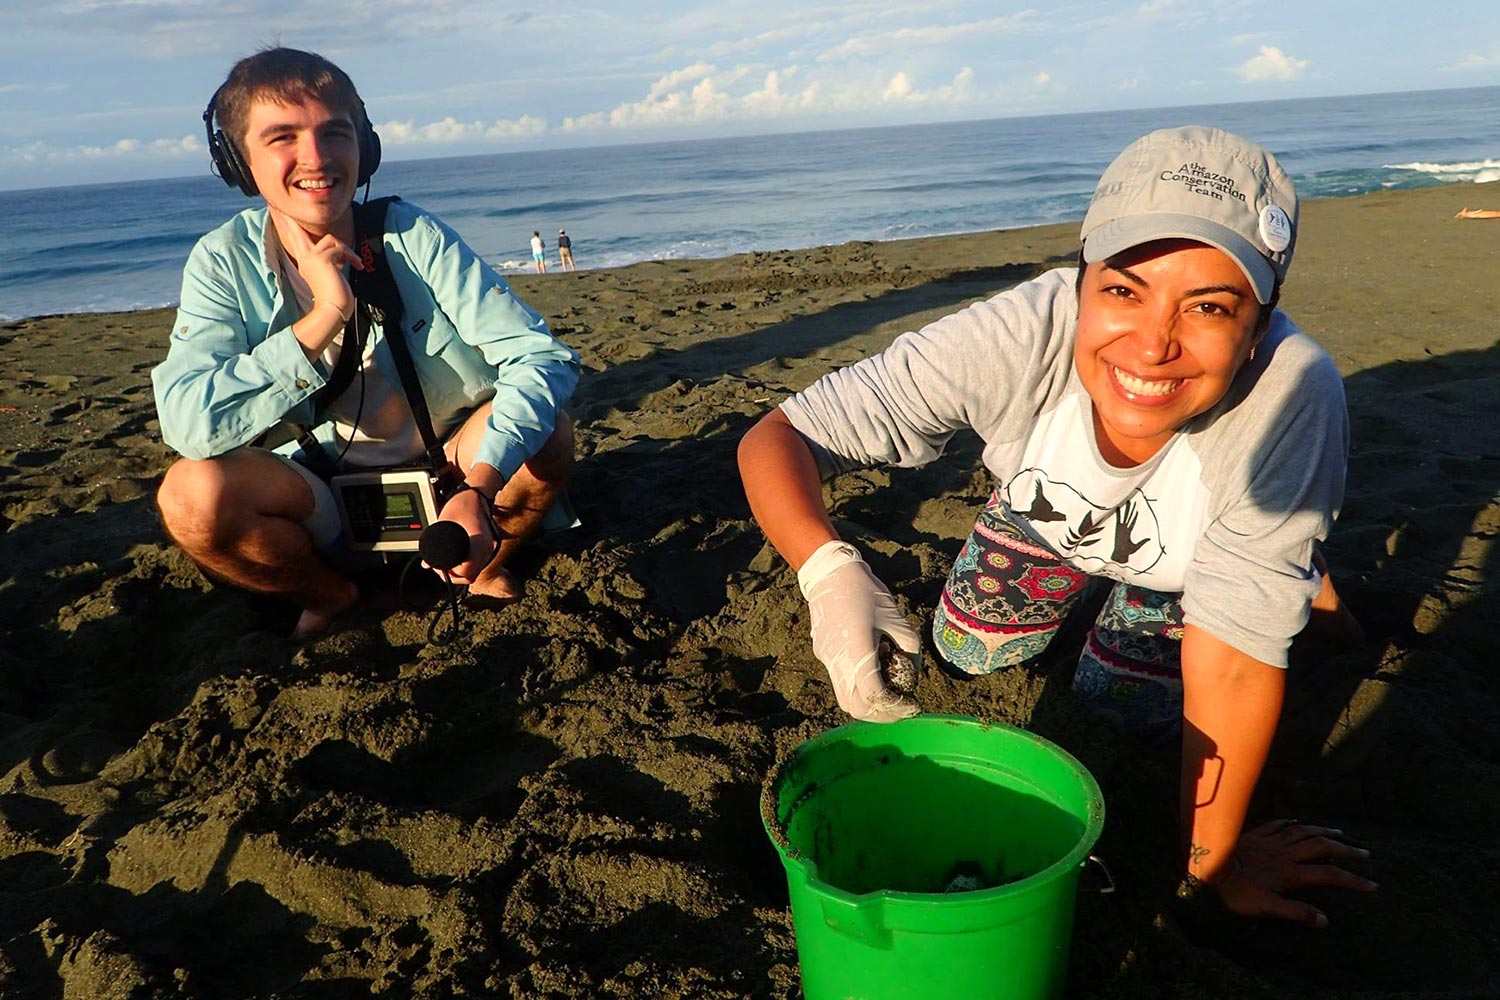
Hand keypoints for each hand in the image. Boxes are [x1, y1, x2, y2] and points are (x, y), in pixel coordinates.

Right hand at [270, 208, 360, 323]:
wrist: (333, 308)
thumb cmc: (335, 295)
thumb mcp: (329, 274)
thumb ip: (329, 260)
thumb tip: (339, 250)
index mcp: (305, 262)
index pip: (297, 241)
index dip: (291, 228)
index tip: (285, 216)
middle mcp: (305, 258)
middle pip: (299, 234)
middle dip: (294, 223)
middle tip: (287, 214)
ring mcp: (312, 257)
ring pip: (330, 239)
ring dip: (345, 249)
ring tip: (354, 262)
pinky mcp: (322, 259)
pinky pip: (340, 249)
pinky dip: (351, 256)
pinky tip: (357, 266)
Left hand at [430, 486, 498, 583]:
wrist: (476, 494)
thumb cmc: (462, 504)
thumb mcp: (444, 523)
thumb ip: (434, 545)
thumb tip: (427, 563)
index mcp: (479, 543)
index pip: (465, 572)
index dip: (449, 572)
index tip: (439, 565)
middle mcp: (486, 549)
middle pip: (469, 576)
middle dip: (451, 574)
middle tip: (439, 565)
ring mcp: (487, 550)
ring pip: (472, 572)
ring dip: (457, 570)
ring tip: (445, 562)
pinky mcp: (485, 549)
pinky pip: (474, 564)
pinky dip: (462, 565)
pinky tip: (453, 558)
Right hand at [797, 540, 920, 722]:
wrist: (830, 574)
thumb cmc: (866, 592)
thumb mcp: (897, 618)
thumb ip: (909, 648)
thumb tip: (913, 674)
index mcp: (858, 649)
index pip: (874, 694)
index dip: (896, 706)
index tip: (912, 704)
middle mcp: (838, 659)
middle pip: (857, 707)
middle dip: (883, 714)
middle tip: (903, 708)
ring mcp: (826, 659)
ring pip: (845, 700)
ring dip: (869, 706)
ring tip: (889, 697)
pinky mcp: (822, 655)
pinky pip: (840, 683)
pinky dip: (859, 690)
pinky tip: (874, 674)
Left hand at [1210, 819, 1377, 926]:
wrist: (1208, 866)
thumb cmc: (1236, 891)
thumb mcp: (1266, 908)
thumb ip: (1296, 912)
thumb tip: (1325, 920)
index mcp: (1291, 872)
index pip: (1329, 875)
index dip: (1352, 880)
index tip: (1372, 885)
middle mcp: (1285, 853)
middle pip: (1321, 848)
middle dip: (1345, 850)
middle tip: (1365, 853)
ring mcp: (1270, 841)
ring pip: (1303, 832)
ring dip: (1323, 831)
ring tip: (1339, 833)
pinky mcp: (1255, 834)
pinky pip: (1277, 824)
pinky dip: (1291, 822)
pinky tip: (1297, 820)